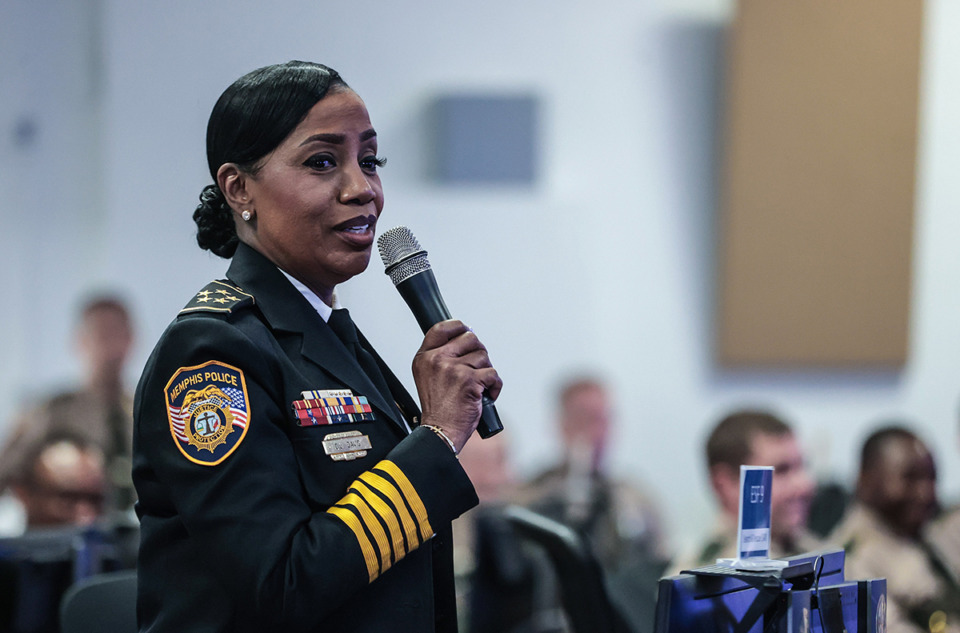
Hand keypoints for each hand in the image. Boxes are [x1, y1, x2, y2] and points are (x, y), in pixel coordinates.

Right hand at [412, 320, 501, 452]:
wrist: (440, 431)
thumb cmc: (439, 408)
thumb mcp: (429, 376)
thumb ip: (442, 356)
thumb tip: (467, 335)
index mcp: (424, 357)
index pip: (442, 328)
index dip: (458, 326)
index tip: (467, 331)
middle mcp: (436, 360)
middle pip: (470, 338)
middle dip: (478, 352)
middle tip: (475, 369)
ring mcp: (452, 369)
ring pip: (483, 356)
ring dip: (486, 372)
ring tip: (477, 387)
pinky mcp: (469, 380)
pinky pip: (493, 374)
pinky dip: (494, 386)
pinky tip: (485, 395)